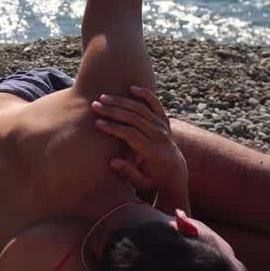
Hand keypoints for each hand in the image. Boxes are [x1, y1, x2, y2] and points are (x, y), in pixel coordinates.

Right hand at [91, 85, 187, 200]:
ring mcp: (163, 126)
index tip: (98, 123)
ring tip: (103, 97)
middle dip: (113, 111)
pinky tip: (131, 88)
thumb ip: (128, 172)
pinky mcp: (164, 120)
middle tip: (94, 106)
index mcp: (153, 151)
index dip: (114, 127)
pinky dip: (145, 94)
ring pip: (141, 108)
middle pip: (134, 118)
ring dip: (121, 101)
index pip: (131, 134)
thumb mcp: (141, 183)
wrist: (175, 170)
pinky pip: (155, 103)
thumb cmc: (152, 178)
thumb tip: (113, 161)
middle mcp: (160, 136)